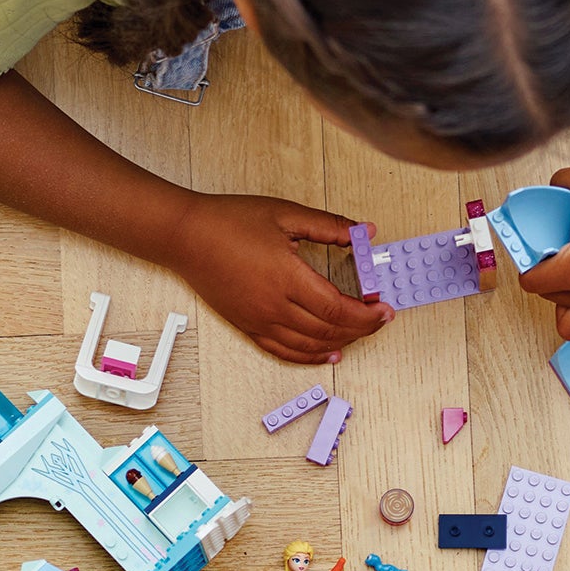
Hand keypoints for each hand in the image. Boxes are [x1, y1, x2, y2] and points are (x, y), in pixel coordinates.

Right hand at [168, 193, 391, 363]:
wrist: (185, 236)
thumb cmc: (229, 220)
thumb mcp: (285, 214)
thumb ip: (330, 225)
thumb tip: (365, 230)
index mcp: (287, 278)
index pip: (338, 309)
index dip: (367, 315)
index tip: (384, 309)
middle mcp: (274, 306)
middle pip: (329, 331)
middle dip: (361, 329)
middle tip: (380, 319)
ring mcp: (259, 321)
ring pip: (309, 345)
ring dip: (340, 343)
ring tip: (360, 333)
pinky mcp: (247, 326)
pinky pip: (284, 351)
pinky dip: (310, 356)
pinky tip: (327, 353)